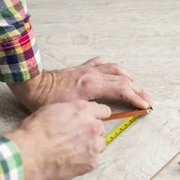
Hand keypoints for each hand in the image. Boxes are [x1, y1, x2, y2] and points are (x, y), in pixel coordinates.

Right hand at [5, 101, 110, 179]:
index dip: (95, 116)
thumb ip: (70, 111)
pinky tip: (71, 161)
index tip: (91, 121)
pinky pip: (93, 160)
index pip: (103, 111)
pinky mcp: (91, 163)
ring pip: (99, 145)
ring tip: (73, 151)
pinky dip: (85, 161)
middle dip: (90, 133)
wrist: (28, 154)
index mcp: (83, 110)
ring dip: (90, 147)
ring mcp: (94, 145)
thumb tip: (74, 115)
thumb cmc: (35, 132)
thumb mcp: (52, 110)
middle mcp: (92, 126)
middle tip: (75, 138)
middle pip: (100, 129)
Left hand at [8, 57, 153, 111]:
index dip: (136, 98)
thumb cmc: (46, 100)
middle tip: (148, 100)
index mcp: (92, 85)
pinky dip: (111, 67)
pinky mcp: (80, 68)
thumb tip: (105, 115)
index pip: (121, 89)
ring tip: (136, 86)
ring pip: (115, 69)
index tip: (145, 106)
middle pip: (123, 80)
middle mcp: (92, 74)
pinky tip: (114, 70)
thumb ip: (90, 112)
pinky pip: (101, 64)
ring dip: (128, 78)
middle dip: (138, 90)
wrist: (31, 84)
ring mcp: (87, 69)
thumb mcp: (69, 110)